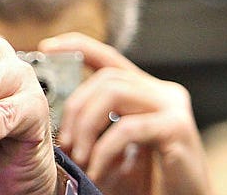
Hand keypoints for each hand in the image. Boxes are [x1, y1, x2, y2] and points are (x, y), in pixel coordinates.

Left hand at [39, 33, 212, 194]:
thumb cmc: (150, 182)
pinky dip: (105, 149)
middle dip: (76, 108)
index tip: (47, 48)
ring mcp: (173, 108)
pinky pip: (129, 128)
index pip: (108, 57)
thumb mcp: (115, 144)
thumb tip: (56, 113)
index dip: (77, 45)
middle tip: (64, 143)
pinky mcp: (178, 129)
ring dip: (86, 126)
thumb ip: (97, 121)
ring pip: (114, 92)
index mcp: (145, 92)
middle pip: (106, 77)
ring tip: (79, 157)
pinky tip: (96, 169)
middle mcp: (162, 93)